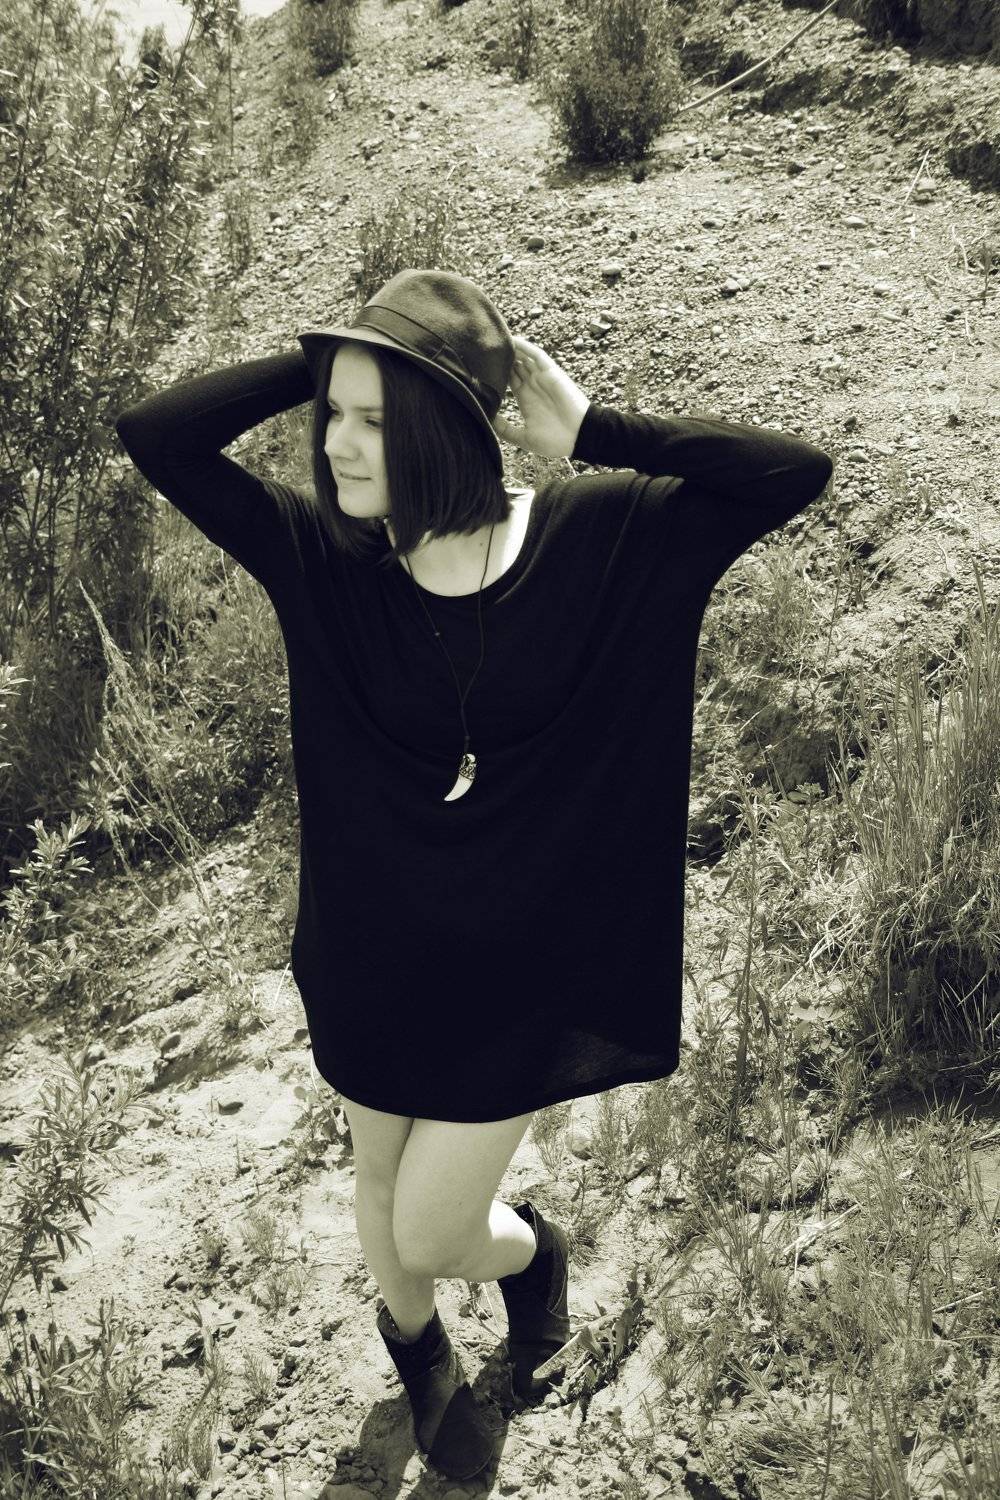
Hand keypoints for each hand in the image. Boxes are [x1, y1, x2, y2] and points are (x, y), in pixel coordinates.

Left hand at [491, 335, 589, 459]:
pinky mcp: (551, 372)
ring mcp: (541, 378)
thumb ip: (505, 430)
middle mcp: (532, 386)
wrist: (579, 437)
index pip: (506, 380)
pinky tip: (511, 339)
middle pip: (513, 365)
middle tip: (479, 349)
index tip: (477, 367)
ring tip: (492, 340)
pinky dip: (525, 346)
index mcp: (525, 399)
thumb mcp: (524, 438)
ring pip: (523, 357)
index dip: (494, 373)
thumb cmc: (555, 441)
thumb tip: (486, 419)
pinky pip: (537, 355)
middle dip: (499, 358)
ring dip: (510, 349)